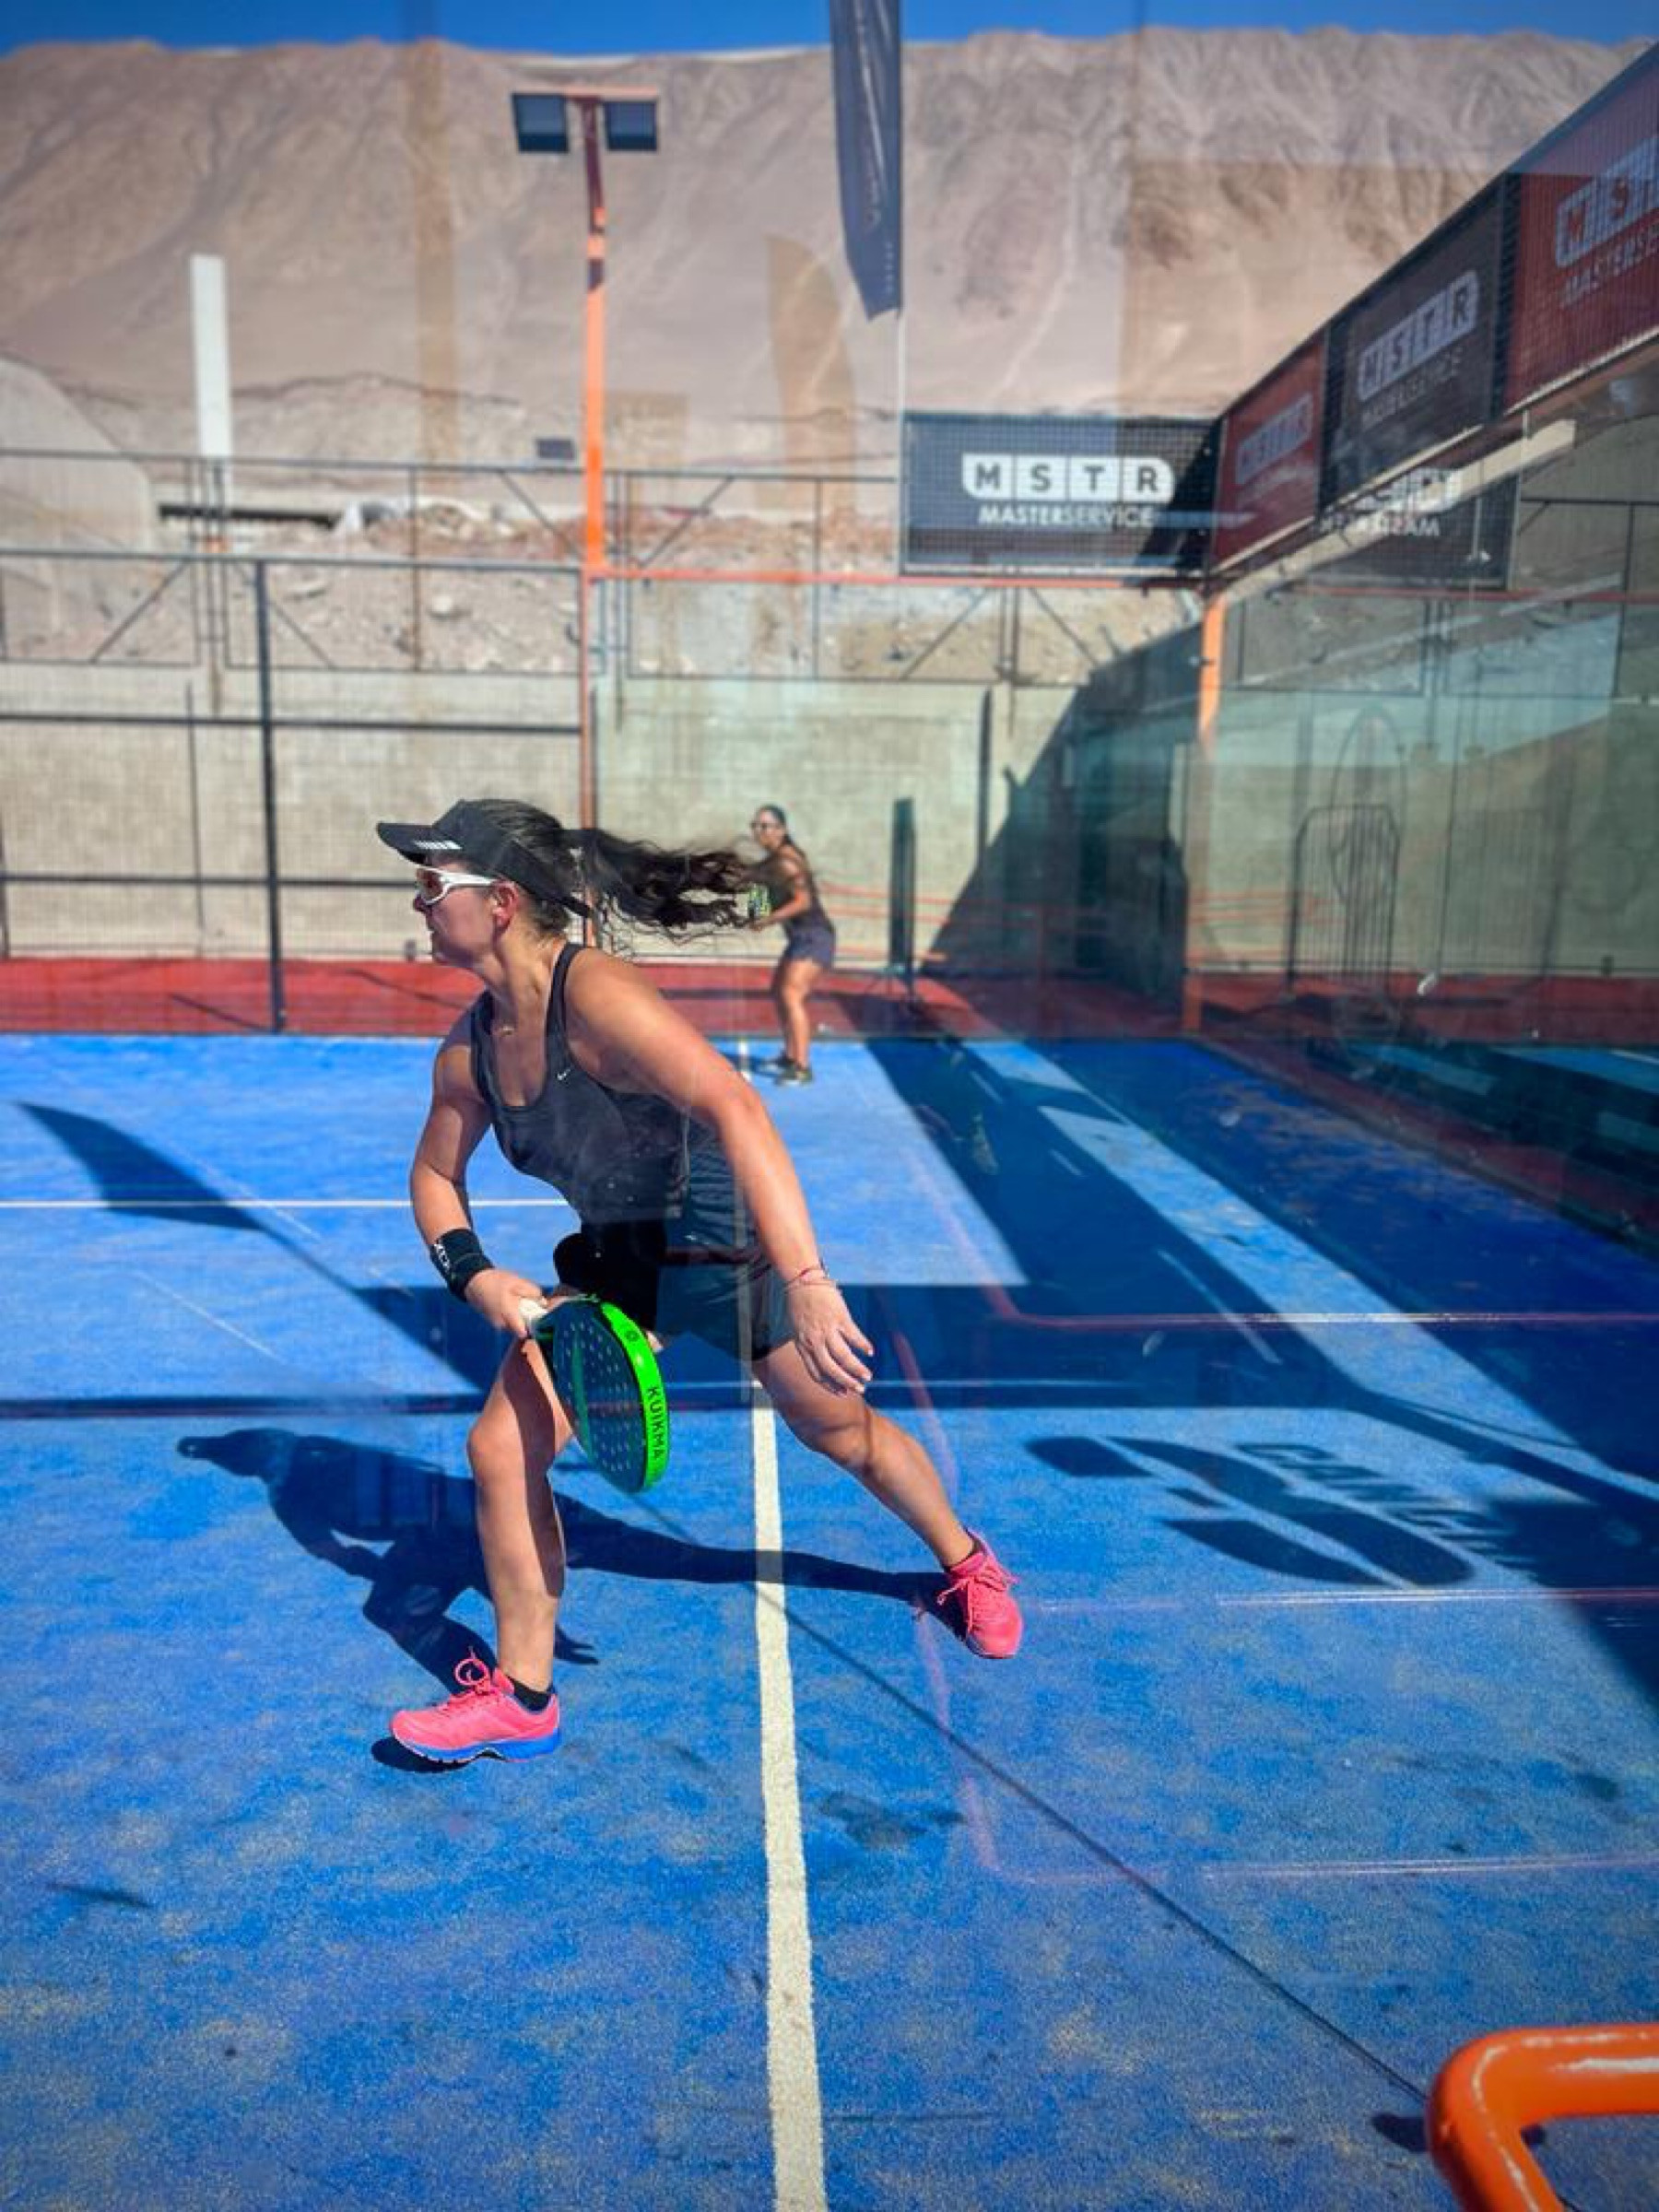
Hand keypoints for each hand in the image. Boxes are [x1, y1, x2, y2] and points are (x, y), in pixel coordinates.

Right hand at [467, 1268, 552, 1335]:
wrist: (474, 1282)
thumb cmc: (496, 1281)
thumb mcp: (517, 1282)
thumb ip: (532, 1292)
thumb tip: (543, 1302)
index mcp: (507, 1314)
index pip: (523, 1333)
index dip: (534, 1328)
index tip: (539, 1319)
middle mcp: (501, 1324)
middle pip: (521, 1329)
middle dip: (528, 1321)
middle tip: (531, 1307)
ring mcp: (497, 1325)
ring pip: (515, 1326)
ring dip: (520, 1318)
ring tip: (520, 1303)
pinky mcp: (495, 1323)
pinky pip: (508, 1324)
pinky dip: (513, 1317)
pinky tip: (512, 1305)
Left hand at [785, 1280, 872, 1394]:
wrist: (801, 1280)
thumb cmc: (799, 1303)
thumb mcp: (797, 1328)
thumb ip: (807, 1343)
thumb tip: (820, 1356)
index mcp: (803, 1345)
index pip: (816, 1373)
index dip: (830, 1385)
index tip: (842, 1393)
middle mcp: (814, 1341)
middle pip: (831, 1369)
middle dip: (846, 1382)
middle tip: (860, 1390)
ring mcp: (827, 1329)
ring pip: (843, 1356)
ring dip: (857, 1369)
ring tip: (868, 1376)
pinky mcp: (839, 1317)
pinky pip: (853, 1336)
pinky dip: (863, 1345)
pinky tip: (870, 1351)